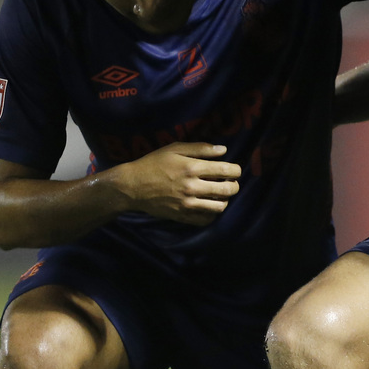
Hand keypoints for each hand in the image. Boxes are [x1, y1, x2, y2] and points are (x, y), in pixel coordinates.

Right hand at [111, 142, 240, 225]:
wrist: (132, 186)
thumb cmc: (153, 164)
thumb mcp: (174, 149)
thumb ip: (200, 148)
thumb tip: (224, 150)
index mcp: (191, 168)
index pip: (227, 171)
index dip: (236, 170)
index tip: (234, 170)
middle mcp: (192, 187)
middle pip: (228, 190)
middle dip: (234, 185)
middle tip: (230, 183)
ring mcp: (187, 204)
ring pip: (220, 206)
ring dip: (224, 200)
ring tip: (219, 195)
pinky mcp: (182, 216)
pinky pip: (206, 220)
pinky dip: (212, 214)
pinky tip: (209, 206)